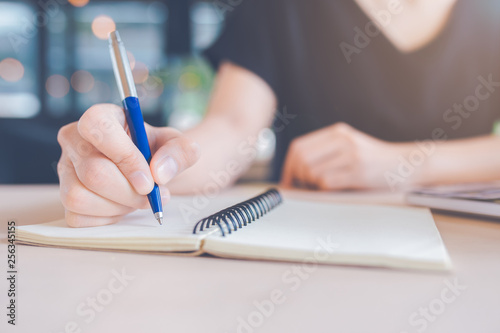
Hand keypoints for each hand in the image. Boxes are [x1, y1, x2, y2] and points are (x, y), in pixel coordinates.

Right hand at [57, 104, 199, 226]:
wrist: (151, 172)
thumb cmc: (158, 152)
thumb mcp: (178, 146)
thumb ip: (180, 152)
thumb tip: (160, 172)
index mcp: (100, 117)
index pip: (96, 126)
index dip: (124, 156)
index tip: (149, 180)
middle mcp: (75, 140)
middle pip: (93, 172)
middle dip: (129, 192)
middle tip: (152, 195)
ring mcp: (65, 169)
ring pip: (79, 197)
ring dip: (117, 206)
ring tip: (137, 199)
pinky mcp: (64, 196)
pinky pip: (77, 217)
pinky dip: (106, 218)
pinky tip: (122, 206)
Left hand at [280, 123, 405, 190]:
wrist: (407, 164)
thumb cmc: (375, 160)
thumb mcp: (349, 146)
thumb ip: (326, 152)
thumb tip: (295, 170)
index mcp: (337, 132)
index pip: (299, 146)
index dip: (288, 166)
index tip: (288, 180)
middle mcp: (342, 140)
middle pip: (301, 159)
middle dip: (297, 177)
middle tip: (302, 187)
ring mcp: (351, 155)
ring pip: (312, 172)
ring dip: (312, 185)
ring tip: (323, 187)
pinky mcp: (358, 172)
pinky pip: (327, 182)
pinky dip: (324, 190)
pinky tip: (334, 189)